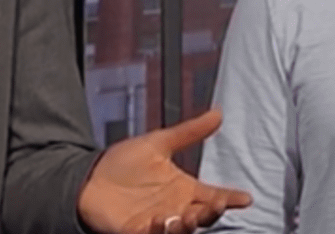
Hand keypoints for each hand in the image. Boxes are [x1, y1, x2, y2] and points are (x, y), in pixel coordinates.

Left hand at [77, 109, 251, 233]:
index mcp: (185, 190)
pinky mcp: (138, 231)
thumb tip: (218, 113)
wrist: (88, 177)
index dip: (230, 198)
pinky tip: (162, 220)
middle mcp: (177, 209)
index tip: (245, 198)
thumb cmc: (122, 163)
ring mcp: (159, 222)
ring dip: (188, 224)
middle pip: (203, 216)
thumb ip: (188, 133)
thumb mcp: (157, 144)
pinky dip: (161, 230)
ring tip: (186, 216)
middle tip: (215, 204)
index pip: (215, 196)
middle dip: (211, 213)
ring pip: (183, 229)